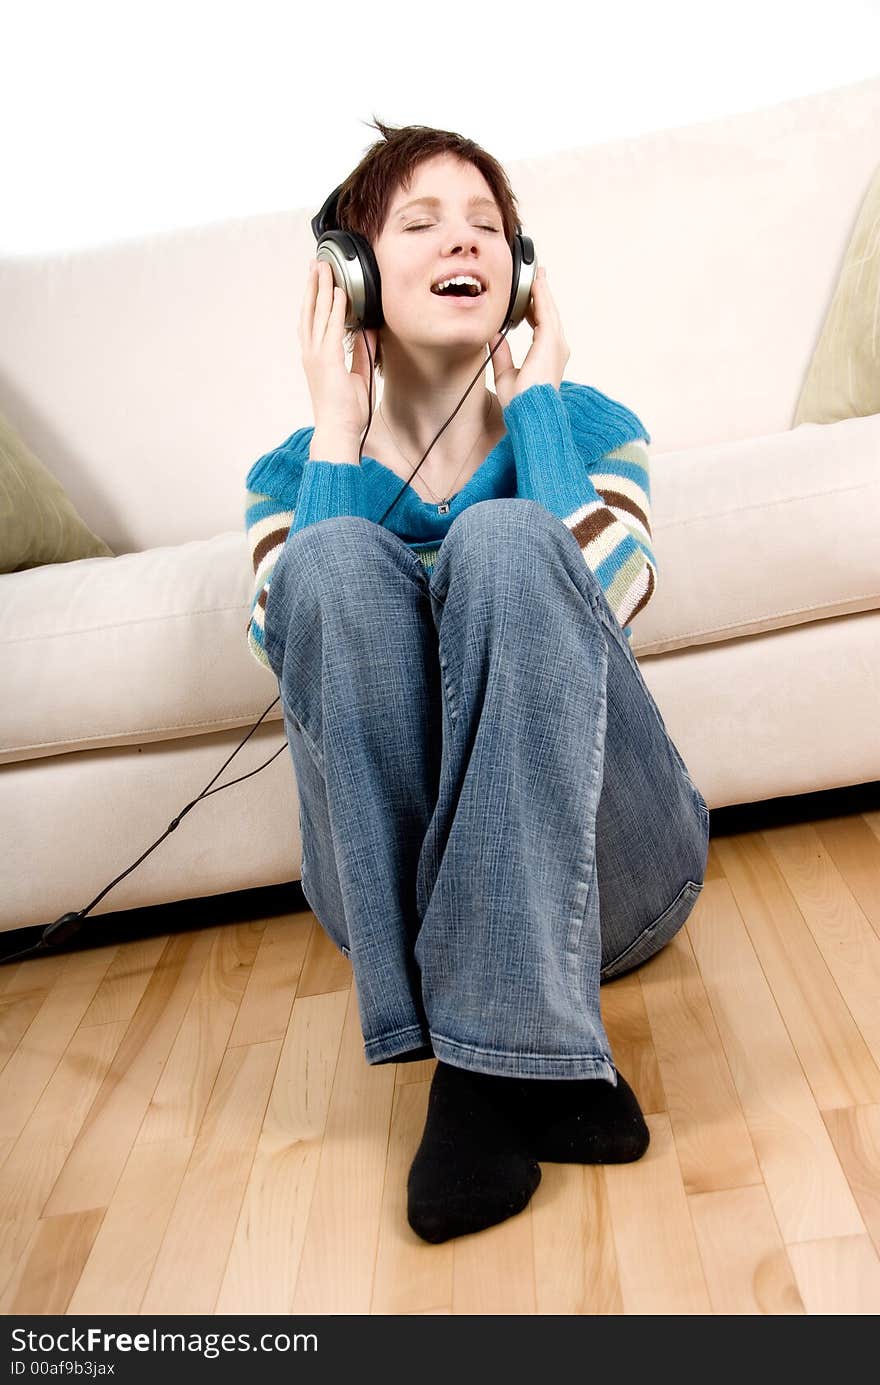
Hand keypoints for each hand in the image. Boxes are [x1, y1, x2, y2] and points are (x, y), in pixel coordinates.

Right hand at [299, 258, 378, 437]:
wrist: (338, 431)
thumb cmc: (345, 412)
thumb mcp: (358, 376)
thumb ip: (362, 352)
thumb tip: (369, 332)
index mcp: (316, 358)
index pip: (313, 321)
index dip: (315, 300)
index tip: (319, 281)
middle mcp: (312, 353)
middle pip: (310, 311)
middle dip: (313, 286)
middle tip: (316, 265)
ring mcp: (317, 356)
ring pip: (317, 314)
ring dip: (321, 289)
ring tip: (323, 268)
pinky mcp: (328, 360)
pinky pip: (332, 328)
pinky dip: (335, 309)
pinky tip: (339, 293)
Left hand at [488, 266, 569, 408]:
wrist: (529, 411)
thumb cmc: (520, 402)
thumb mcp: (505, 373)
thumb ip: (502, 353)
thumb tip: (493, 336)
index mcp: (546, 356)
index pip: (542, 325)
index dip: (536, 308)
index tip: (530, 294)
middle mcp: (556, 348)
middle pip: (549, 313)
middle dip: (543, 294)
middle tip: (538, 275)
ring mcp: (556, 344)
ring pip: (549, 310)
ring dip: (543, 291)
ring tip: (537, 273)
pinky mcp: (551, 342)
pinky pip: (546, 312)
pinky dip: (541, 296)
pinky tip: (536, 283)